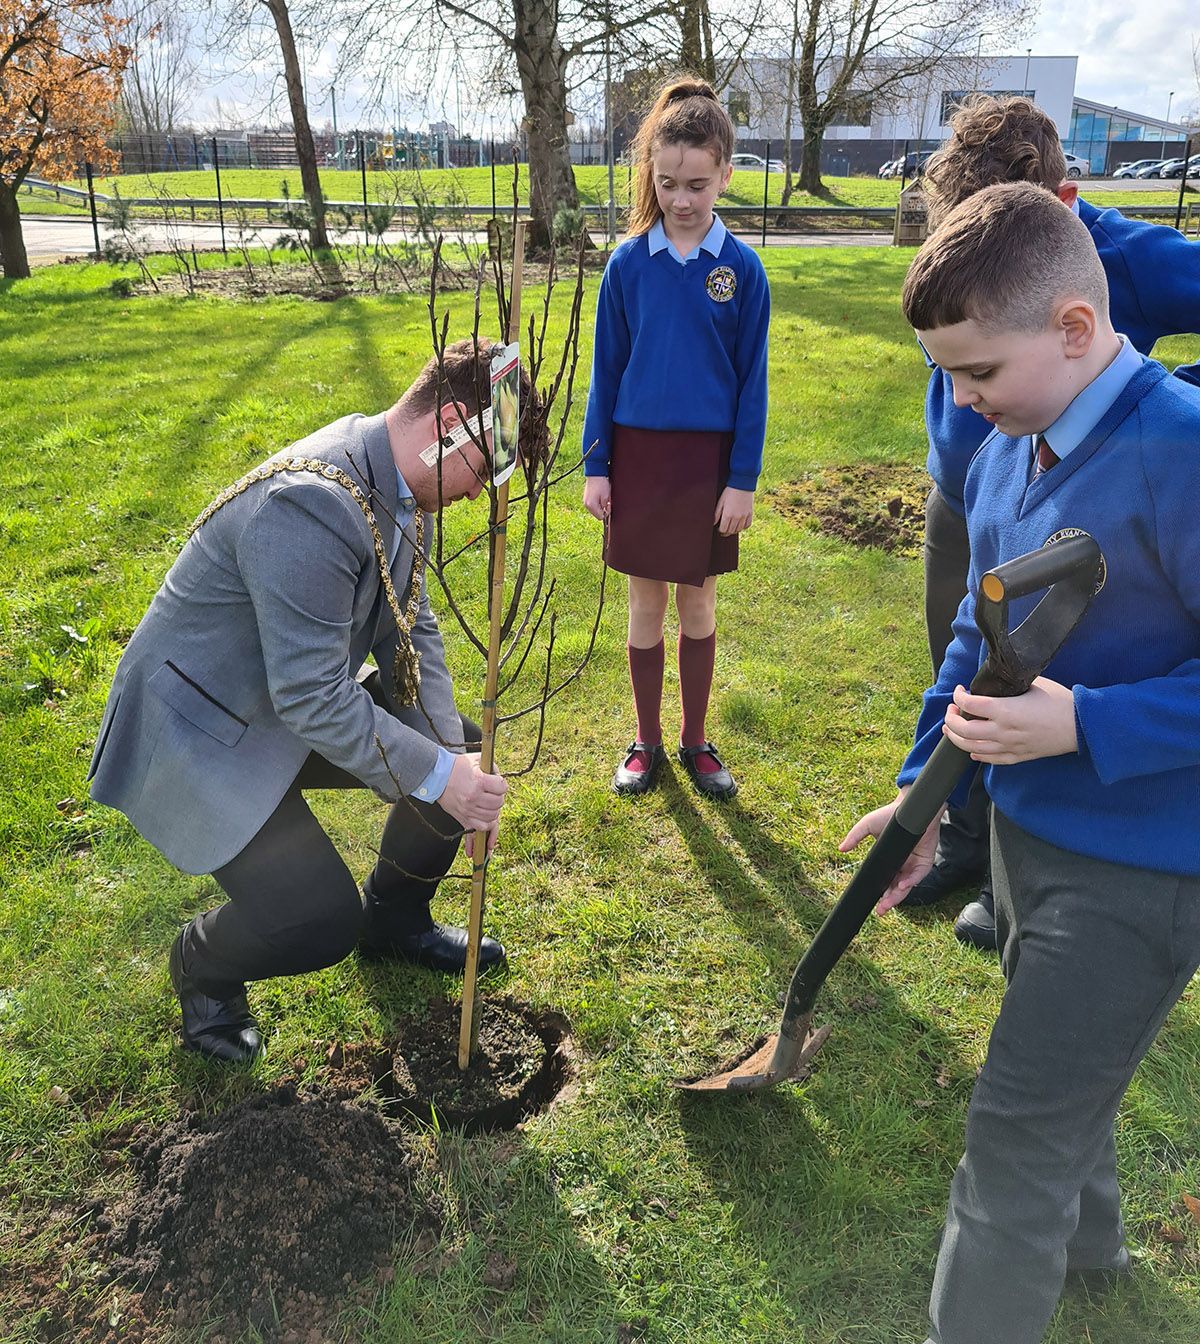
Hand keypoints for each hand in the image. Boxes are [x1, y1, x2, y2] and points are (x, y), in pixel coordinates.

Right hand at [438, 753, 507, 855]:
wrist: (437, 776)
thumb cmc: (456, 767)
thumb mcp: (476, 760)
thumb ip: (492, 767)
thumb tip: (499, 777)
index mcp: (479, 781)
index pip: (502, 787)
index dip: (501, 784)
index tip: (497, 783)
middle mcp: (474, 797)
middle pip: (499, 802)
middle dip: (498, 796)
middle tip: (492, 792)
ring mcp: (468, 809)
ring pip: (493, 815)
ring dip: (493, 809)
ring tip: (487, 802)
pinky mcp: (463, 818)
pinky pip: (482, 826)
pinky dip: (486, 822)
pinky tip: (484, 814)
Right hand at [583, 476, 611, 521]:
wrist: (595, 474)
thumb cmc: (601, 484)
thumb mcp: (606, 496)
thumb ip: (605, 506)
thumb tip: (605, 512)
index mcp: (591, 505)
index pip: (600, 517)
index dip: (606, 513)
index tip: (609, 505)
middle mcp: (586, 505)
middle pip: (597, 514)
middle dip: (603, 510)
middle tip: (607, 501)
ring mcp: (585, 502)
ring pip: (594, 510)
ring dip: (600, 506)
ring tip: (603, 498)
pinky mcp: (585, 498)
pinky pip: (592, 505)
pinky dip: (596, 503)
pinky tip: (599, 497)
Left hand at [714, 487, 753, 535]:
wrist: (742, 484)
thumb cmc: (729, 492)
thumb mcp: (720, 502)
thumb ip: (716, 514)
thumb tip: (713, 523)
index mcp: (728, 515)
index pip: (723, 529)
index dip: (720, 531)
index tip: (719, 529)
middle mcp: (736, 518)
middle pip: (731, 531)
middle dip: (726, 532)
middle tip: (724, 530)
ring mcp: (744, 516)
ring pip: (739, 529)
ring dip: (734, 530)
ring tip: (731, 528)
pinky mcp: (750, 513)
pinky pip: (747, 525)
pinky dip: (743, 527)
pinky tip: (739, 525)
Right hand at [840, 789, 939, 912]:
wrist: (909, 806)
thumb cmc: (890, 815)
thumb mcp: (867, 826)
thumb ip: (854, 837)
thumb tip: (841, 849)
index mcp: (890, 861)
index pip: (885, 882)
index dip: (880, 894)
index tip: (873, 904)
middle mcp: (902, 865)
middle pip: (896, 889)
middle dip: (889, 901)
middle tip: (880, 910)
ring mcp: (914, 864)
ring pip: (907, 886)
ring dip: (898, 896)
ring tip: (888, 903)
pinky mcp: (925, 860)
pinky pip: (918, 875)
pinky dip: (911, 881)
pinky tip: (902, 885)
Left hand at [942, 677, 1077, 764]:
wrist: (1082, 726)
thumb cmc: (1060, 702)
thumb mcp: (1033, 685)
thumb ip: (1010, 685)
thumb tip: (995, 683)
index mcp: (1005, 710)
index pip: (969, 704)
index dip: (958, 696)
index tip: (959, 691)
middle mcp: (1003, 731)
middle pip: (963, 729)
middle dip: (950, 719)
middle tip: (951, 710)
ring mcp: (1009, 746)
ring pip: (971, 747)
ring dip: (956, 738)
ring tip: (951, 729)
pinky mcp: (1017, 757)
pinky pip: (990, 759)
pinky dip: (975, 754)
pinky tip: (971, 749)